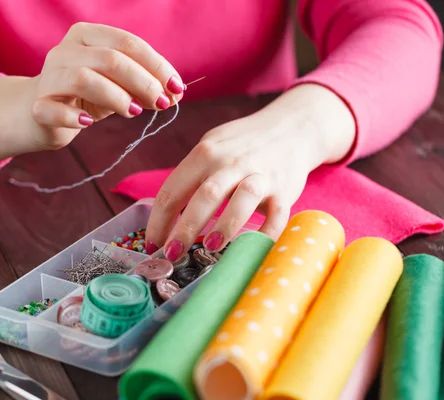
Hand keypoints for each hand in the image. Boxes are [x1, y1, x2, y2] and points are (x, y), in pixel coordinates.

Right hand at [0, 23, 183, 163]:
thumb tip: (176, 94)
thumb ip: (143, 85)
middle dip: (143, 82)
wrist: (39, 115)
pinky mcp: (38, 107)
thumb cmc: (85, 96)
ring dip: (117, 97)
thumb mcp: (117, 86)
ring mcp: (48, 78)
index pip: (128, 43)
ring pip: (84, 79)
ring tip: (135, 112)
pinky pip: (54, 110)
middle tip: (163, 103)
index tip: (178, 88)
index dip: (157, 65)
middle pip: (110, 59)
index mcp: (87, 35)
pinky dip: (75, 118)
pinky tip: (89, 124)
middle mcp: (65, 51)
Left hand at [144, 84, 355, 260]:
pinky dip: (266, 234)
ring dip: (225, 225)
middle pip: (205, 196)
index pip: (173, 189)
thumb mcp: (211, 148)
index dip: (159, 220)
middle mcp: (231, 162)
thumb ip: (191, 177)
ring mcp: (260, 175)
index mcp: (205, 154)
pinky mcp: (284, 190)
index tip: (152, 244)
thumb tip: (165, 217)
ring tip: (210, 247)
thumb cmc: (241, 146)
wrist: (291, 129)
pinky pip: (277, 215)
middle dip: (185, 228)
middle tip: (172, 254)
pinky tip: (252, 249)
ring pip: (242, 200)